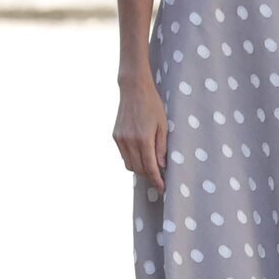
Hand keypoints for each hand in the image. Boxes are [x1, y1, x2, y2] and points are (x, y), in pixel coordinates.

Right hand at [114, 77, 167, 192]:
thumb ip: (162, 147)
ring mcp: (120, 139)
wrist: (133, 89)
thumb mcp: (163, 126)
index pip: (150, 167)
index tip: (162, 188)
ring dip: (140, 169)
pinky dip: (132, 159)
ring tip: (151, 167)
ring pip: (129, 165)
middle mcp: (129, 142)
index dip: (157, 180)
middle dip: (149, 176)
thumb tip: (162, 166)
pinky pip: (124, 156)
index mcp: (143, 139)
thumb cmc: (153, 105)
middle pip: (138, 169)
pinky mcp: (115, 136)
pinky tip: (141, 156)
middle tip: (160, 178)